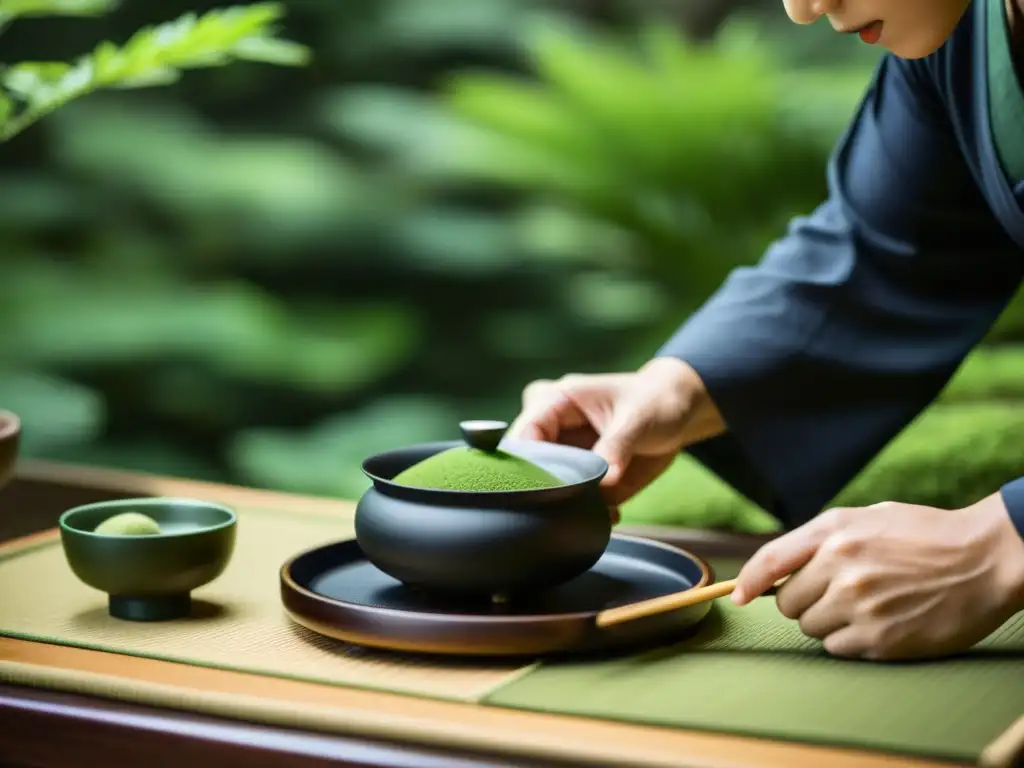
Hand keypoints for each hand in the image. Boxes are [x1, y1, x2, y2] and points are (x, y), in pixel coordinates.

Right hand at [508, 357, 725, 519]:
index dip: (527, 464)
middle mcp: (551, 432)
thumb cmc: (654, 401)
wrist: (678, 412)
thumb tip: (605, 479)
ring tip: (601, 509)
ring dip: (570, 507)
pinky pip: (575, 503)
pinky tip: (612, 513)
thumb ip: (617, 446)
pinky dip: (591, 513)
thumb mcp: (637, 417)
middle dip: (548, 491)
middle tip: (574, 506)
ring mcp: (564, 458)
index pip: (523, 436)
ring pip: (549, 490)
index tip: (546, 489)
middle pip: (528, 468)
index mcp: (552, 402)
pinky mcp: (582, 480)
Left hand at [733, 495, 1023, 660]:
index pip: (770, 561)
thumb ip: (818, 540)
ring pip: (812, 628)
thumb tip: (775, 571)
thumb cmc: (923, 534)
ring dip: (829, 622)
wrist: (984, 557)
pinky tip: (879, 623)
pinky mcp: (881, 638)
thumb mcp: (865, 518)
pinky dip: (851, 641)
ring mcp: (860, 606)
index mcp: (834, 533)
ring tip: (865, 605)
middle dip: (805, 601)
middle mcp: (841, 568)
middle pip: (789, 604)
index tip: (738, 597)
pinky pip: (839, 648)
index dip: (748, 582)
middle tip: (838, 593)